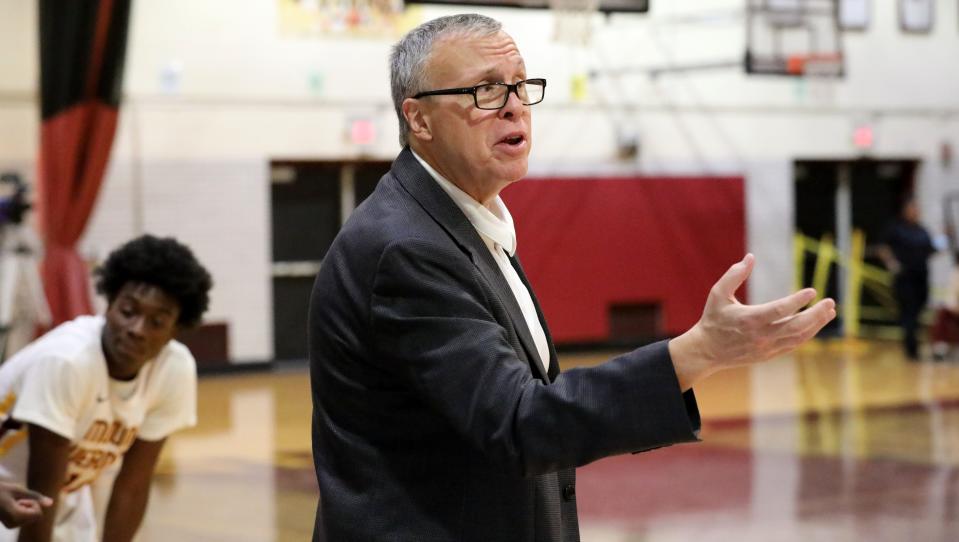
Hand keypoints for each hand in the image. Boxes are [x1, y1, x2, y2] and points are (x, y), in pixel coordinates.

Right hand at [0, 480, 52, 527]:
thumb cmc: (1, 490)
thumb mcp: (19, 490)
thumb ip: (36, 497)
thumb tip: (51, 503)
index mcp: (16, 516)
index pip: (38, 514)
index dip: (34, 504)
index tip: (22, 499)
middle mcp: (14, 524)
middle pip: (35, 516)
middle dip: (31, 506)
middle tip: (17, 500)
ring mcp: (11, 525)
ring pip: (31, 517)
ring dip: (26, 508)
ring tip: (12, 503)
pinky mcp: (9, 525)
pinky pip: (25, 518)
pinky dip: (22, 510)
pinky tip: (10, 506)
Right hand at [669, 254, 836, 389]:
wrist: (707, 350)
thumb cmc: (713, 318)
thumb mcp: (718, 293)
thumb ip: (734, 275)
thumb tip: (750, 257)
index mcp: (749, 319)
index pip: (780, 310)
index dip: (798, 301)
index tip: (812, 291)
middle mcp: (760, 336)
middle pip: (796, 326)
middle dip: (816, 314)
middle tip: (831, 302)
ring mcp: (766, 348)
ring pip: (798, 337)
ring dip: (816, 324)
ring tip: (830, 312)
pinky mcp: (768, 355)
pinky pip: (793, 345)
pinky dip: (806, 334)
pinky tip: (815, 324)